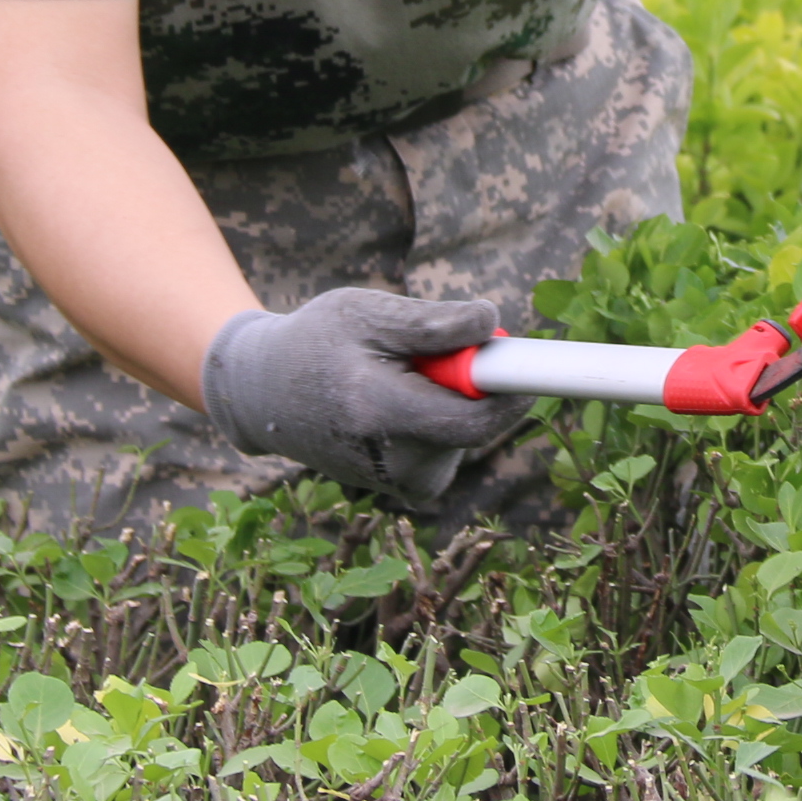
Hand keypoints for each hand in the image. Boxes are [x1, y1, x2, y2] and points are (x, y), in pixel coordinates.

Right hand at [198, 289, 519, 508]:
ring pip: (462, 437)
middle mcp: (388, 460)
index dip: (514, 395)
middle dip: (472, 384)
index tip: (537, 366)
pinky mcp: (399, 488)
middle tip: (431, 352)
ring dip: (450, 402)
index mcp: (377, 411)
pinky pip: (448, 450)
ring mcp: (393, 482)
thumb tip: (493, 323)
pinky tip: (397, 406)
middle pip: (473, 425)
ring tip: (397, 378)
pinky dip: (438, 423)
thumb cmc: (318, 341)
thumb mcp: (367, 312)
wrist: (264, 394)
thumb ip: (431, 323)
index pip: (472, 420)